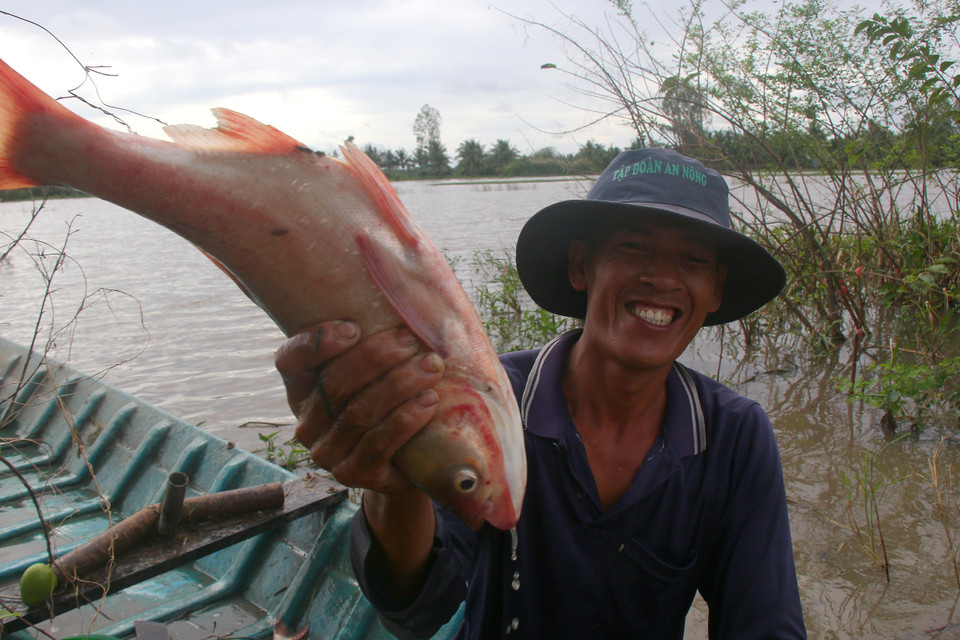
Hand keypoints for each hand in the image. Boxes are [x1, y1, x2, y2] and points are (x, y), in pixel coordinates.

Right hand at [275, 321, 444, 492]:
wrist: (405, 461)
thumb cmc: (390, 399)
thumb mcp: (374, 370)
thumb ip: (373, 338)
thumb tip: (405, 286)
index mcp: (302, 388)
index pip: (291, 360)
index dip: (317, 343)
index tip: (353, 326)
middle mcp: (307, 421)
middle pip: (334, 384)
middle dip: (375, 358)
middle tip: (410, 339)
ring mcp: (328, 452)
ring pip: (359, 413)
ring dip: (399, 385)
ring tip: (431, 365)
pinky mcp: (354, 474)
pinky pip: (378, 444)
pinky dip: (405, 420)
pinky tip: (429, 401)